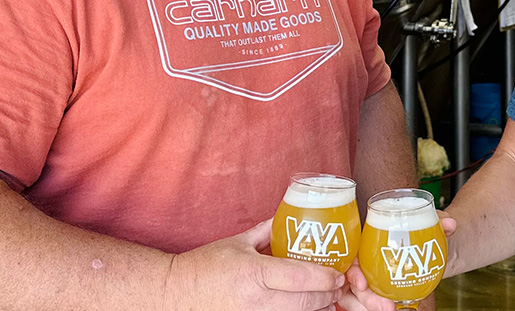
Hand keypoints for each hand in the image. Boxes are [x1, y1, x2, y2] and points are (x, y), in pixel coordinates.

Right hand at [164, 219, 344, 310]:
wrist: (175, 294)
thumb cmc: (205, 266)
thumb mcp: (238, 242)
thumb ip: (267, 230)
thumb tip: (289, 214)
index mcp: (253, 272)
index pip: (299, 277)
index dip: (324, 278)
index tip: (338, 274)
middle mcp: (254, 299)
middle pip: (304, 302)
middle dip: (328, 296)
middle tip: (338, 286)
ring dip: (318, 309)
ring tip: (327, 299)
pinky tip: (308, 309)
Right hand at [338, 211, 456, 310]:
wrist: (429, 247)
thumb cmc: (419, 231)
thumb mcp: (427, 223)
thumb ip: (437, 222)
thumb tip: (450, 224)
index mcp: (366, 244)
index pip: (351, 260)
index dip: (353, 273)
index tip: (363, 283)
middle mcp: (364, 263)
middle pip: (356, 285)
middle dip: (368, 299)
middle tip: (387, 307)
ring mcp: (371, 279)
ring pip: (361, 298)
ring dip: (372, 306)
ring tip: (390, 310)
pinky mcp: (381, 292)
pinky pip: (373, 302)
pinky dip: (379, 307)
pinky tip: (393, 310)